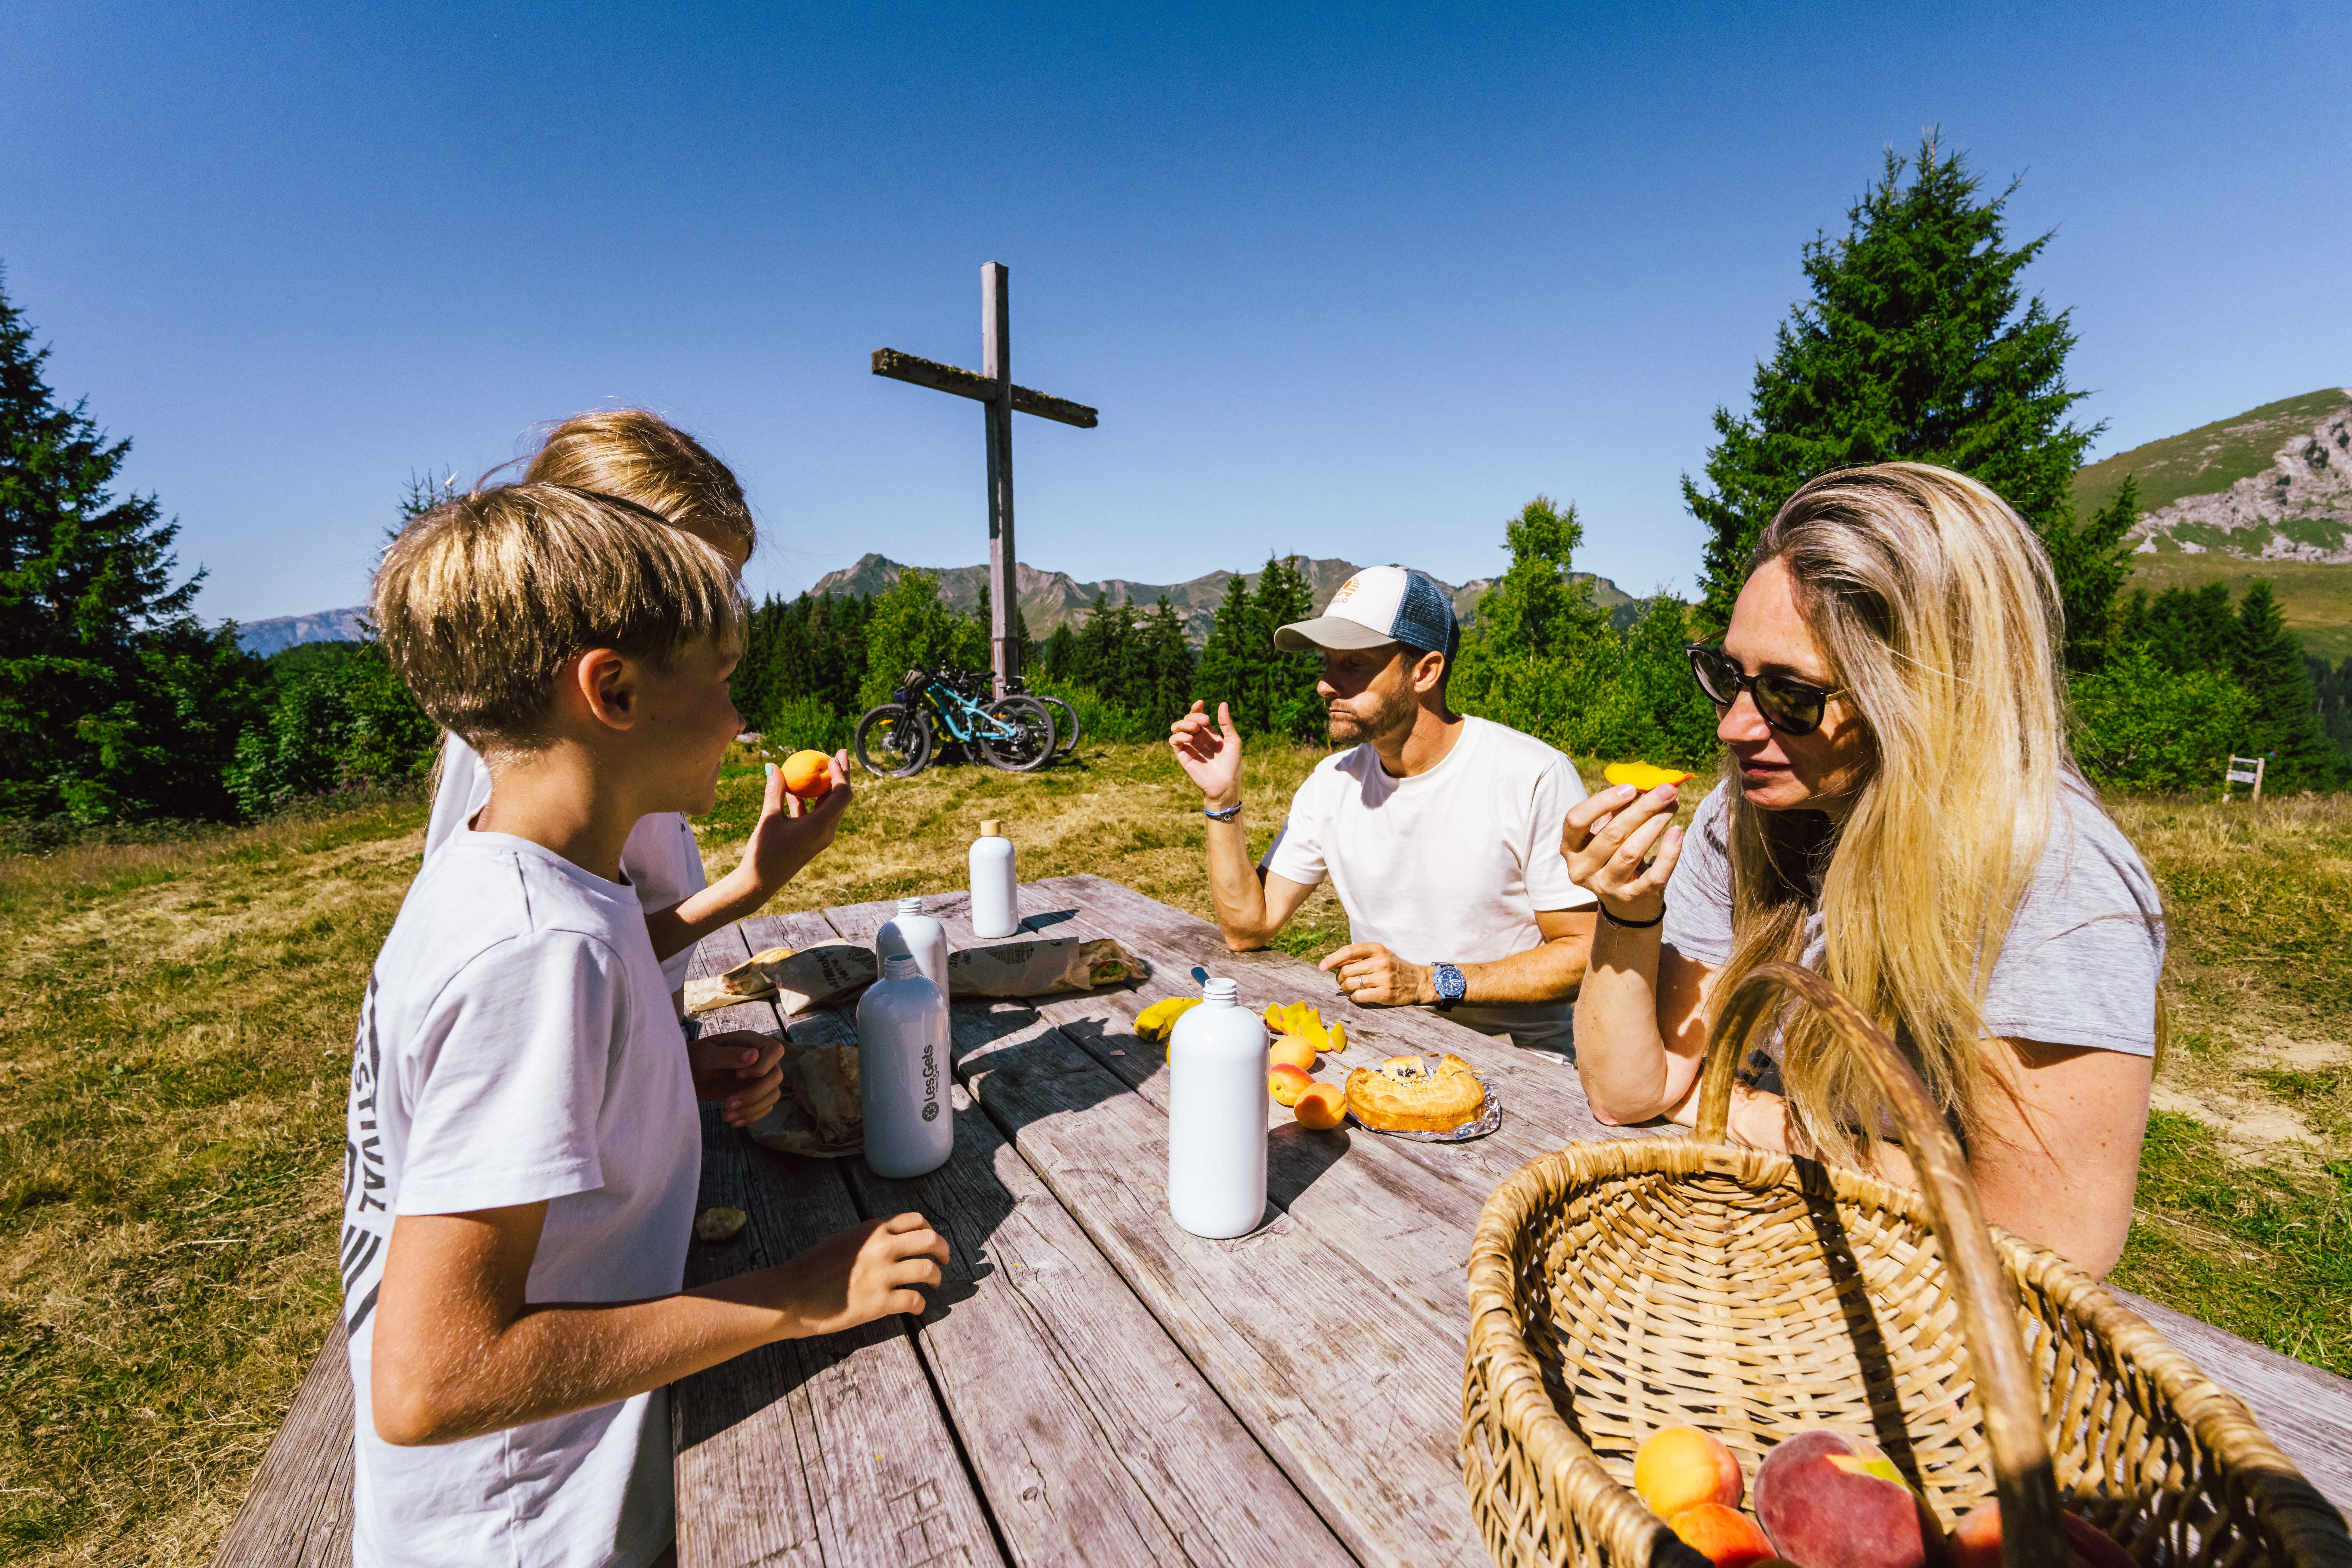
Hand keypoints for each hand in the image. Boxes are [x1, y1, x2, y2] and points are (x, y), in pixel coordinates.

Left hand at [690, 1029, 786, 1125]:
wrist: (686, 1075)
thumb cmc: (693, 1058)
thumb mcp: (706, 1054)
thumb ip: (728, 1055)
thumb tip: (754, 1056)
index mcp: (750, 1042)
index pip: (775, 1051)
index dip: (763, 1066)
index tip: (738, 1075)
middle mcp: (759, 1060)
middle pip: (776, 1076)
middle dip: (755, 1094)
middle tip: (728, 1103)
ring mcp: (758, 1078)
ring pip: (772, 1095)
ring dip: (752, 1109)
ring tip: (727, 1115)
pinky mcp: (753, 1094)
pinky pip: (764, 1107)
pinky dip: (751, 1117)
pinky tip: (731, 1120)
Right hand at [740, 752, 852, 897]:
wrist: (759, 883)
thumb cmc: (763, 852)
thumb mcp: (768, 818)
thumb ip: (774, 791)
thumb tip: (773, 765)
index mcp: (820, 827)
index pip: (842, 795)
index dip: (841, 774)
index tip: (832, 756)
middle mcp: (826, 832)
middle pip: (841, 798)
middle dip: (842, 775)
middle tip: (839, 752)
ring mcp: (820, 837)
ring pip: (830, 806)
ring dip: (826, 787)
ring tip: (822, 765)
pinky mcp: (811, 839)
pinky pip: (816, 815)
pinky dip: (810, 801)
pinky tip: (796, 789)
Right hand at [771, 1212, 949, 1335]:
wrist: (790, 1294)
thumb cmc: (812, 1268)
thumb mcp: (844, 1240)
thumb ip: (870, 1238)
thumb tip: (893, 1241)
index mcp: (872, 1229)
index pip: (916, 1220)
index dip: (930, 1231)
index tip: (931, 1242)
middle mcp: (880, 1247)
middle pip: (930, 1241)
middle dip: (943, 1251)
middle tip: (944, 1261)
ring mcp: (881, 1275)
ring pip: (927, 1270)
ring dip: (935, 1278)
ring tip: (933, 1284)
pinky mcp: (878, 1303)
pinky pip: (913, 1300)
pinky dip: (920, 1304)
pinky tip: (916, 1307)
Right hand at [1169, 701, 1242, 809]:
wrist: (1225, 785)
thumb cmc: (1232, 764)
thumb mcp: (1233, 741)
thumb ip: (1226, 723)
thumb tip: (1222, 703)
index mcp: (1209, 733)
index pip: (1198, 716)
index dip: (1196, 709)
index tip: (1200, 703)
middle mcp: (1197, 738)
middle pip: (1187, 719)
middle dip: (1194, 716)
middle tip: (1204, 721)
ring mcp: (1189, 746)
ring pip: (1177, 728)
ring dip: (1183, 724)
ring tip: (1195, 728)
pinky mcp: (1183, 756)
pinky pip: (1174, 741)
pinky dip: (1179, 736)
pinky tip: (1190, 738)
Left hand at [1318, 942, 1432, 1006]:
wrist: (1418, 981)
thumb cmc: (1394, 967)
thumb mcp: (1380, 955)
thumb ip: (1360, 957)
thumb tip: (1335, 963)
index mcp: (1377, 949)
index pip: (1348, 951)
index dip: (1332, 959)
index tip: (1322, 966)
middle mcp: (1380, 962)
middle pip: (1346, 971)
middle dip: (1339, 978)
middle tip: (1342, 981)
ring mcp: (1383, 979)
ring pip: (1350, 985)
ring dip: (1345, 988)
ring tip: (1350, 988)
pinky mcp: (1385, 994)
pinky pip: (1358, 997)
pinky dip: (1354, 997)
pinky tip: (1359, 995)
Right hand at [1560, 782, 1684, 923]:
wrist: (1626, 903)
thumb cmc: (1613, 855)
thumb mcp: (1605, 833)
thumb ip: (1617, 810)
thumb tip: (1645, 784)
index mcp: (1570, 848)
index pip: (1576, 820)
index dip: (1602, 801)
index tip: (1631, 787)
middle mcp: (1582, 869)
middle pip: (1612, 834)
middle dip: (1642, 808)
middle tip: (1666, 789)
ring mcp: (1606, 886)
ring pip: (1632, 852)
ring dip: (1655, 824)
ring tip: (1673, 805)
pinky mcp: (1632, 897)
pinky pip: (1654, 875)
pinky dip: (1668, 853)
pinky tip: (1678, 833)